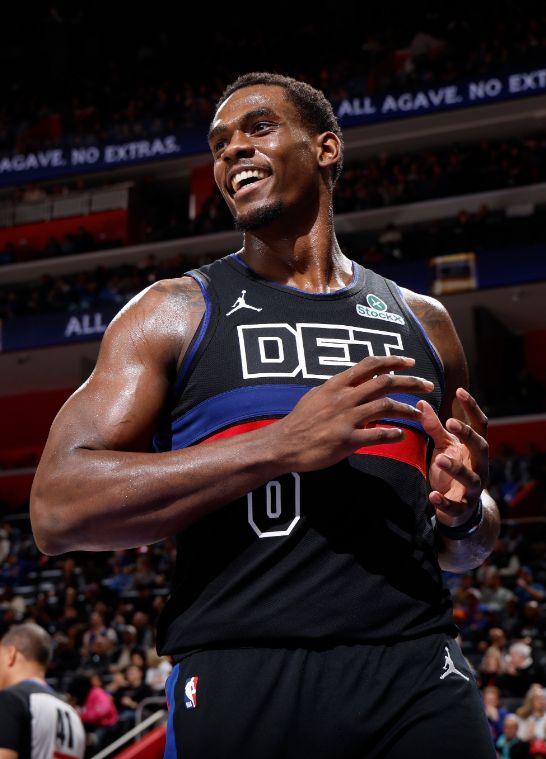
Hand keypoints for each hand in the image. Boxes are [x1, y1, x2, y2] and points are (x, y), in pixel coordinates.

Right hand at [275, 355, 434, 471]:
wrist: (283, 444)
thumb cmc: (300, 421)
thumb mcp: (317, 396)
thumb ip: (338, 388)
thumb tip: (355, 381)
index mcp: (337, 384)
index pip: (370, 365)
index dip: (393, 361)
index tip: (410, 362)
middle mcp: (344, 397)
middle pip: (385, 382)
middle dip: (410, 382)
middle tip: (427, 386)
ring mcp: (346, 418)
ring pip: (386, 406)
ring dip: (407, 410)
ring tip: (420, 414)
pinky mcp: (347, 440)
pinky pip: (378, 435)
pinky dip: (393, 434)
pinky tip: (401, 435)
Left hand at [418, 388, 487, 526]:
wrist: (458, 509)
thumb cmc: (451, 469)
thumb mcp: (444, 446)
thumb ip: (435, 427)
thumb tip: (421, 403)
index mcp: (475, 449)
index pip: (480, 425)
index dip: (472, 408)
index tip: (459, 391)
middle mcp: (479, 466)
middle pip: (481, 447)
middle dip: (468, 435)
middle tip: (451, 423)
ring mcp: (473, 488)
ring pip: (470, 477)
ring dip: (456, 467)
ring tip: (440, 458)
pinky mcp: (462, 508)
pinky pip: (455, 505)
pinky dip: (445, 502)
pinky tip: (433, 495)